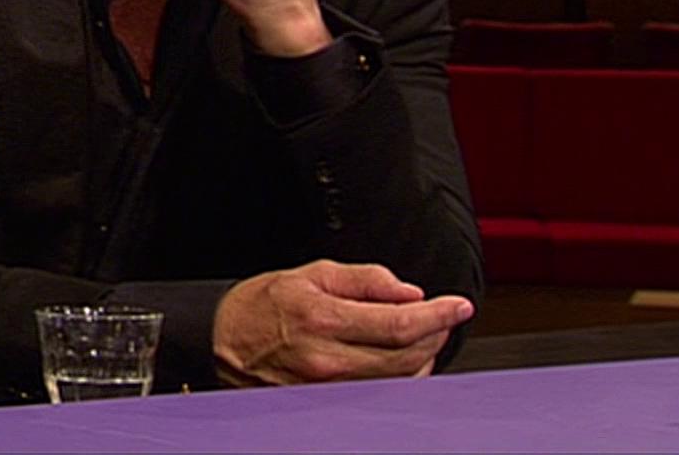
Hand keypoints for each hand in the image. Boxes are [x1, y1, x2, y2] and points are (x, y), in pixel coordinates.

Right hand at [213, 259, 475, 385]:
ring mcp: (329, 388)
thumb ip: (364, 280)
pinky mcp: (327, 404)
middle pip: (408, 356)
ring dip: (421, 357)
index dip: (438, 314)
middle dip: (434, 334)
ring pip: (400, 380)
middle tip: (440, 316)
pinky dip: (400, 376)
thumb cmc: (261, 306)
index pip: (400, 323)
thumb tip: (408, 292)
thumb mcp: (310, 275)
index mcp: (323, 319)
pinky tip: (397, 358)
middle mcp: (328, 360)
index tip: (458, 306)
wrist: (220, 341)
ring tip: (416, 333)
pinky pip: (381, 394)